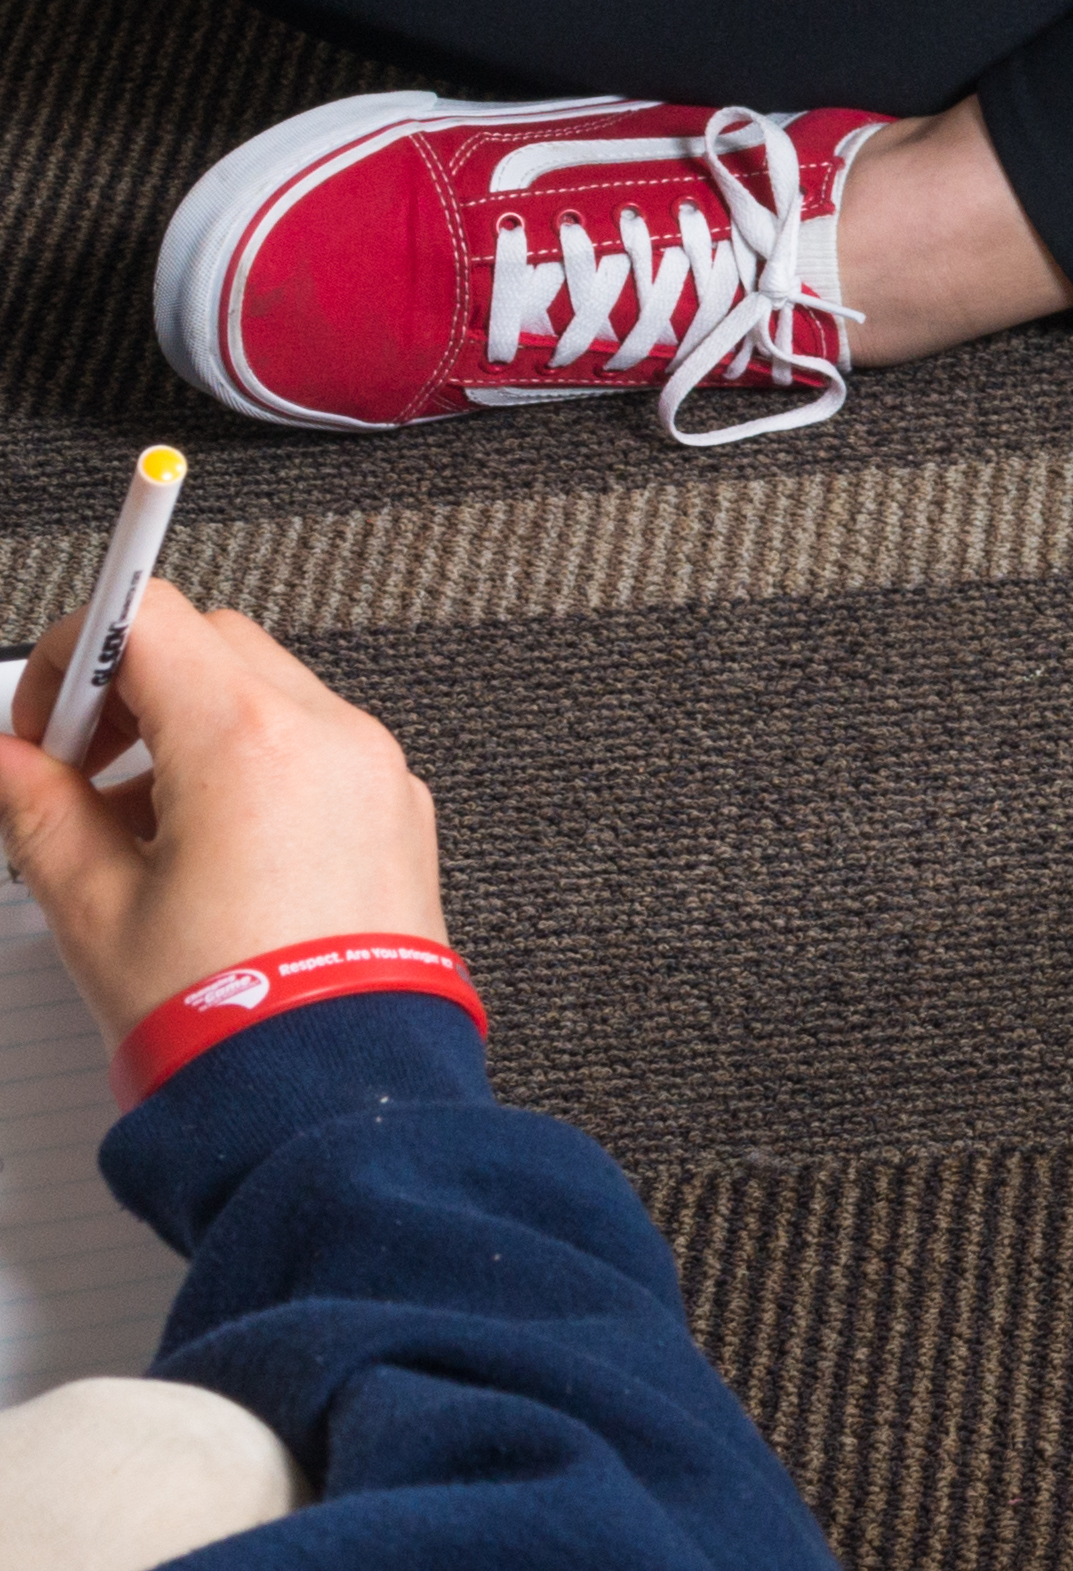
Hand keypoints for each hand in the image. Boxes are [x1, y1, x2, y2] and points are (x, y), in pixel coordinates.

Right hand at [0, 583, 449, 1039]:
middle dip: (130, 691)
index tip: (43, 720)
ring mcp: (375, 769)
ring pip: (267, 692)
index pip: (150, 616)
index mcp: (249, 740)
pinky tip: (203, 848)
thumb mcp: (92, 908)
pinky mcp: (397, 809)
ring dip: (189, 728)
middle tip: (77, 770)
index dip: (75, 654)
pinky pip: (315, 747)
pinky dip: (252, 765)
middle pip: (213, 644)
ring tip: (133, 825)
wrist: (329, 1092)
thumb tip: (9, 759)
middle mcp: (329, 735)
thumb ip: (39, 811)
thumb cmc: (225, 1015)